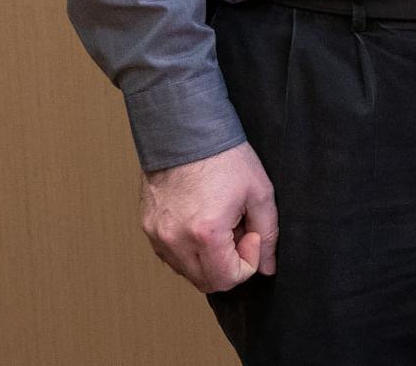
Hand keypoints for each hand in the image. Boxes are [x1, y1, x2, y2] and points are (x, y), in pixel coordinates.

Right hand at [141, 142, 276, 292]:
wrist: (187, 132)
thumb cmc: (225, 158)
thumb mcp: (259, 193)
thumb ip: (268, 233)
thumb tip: (267, 267)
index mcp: (205, 233)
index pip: (227, 279)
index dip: (247, 263)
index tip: (251, 235)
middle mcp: (175, 240)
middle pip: (205, 282)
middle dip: (229, 265)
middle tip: (238, 232)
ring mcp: (157, 236)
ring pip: (187, 272)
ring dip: (208, 260)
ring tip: (221, 225)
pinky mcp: (147, 228)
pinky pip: (171, 256)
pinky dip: (189, 251)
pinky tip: (202, 224)